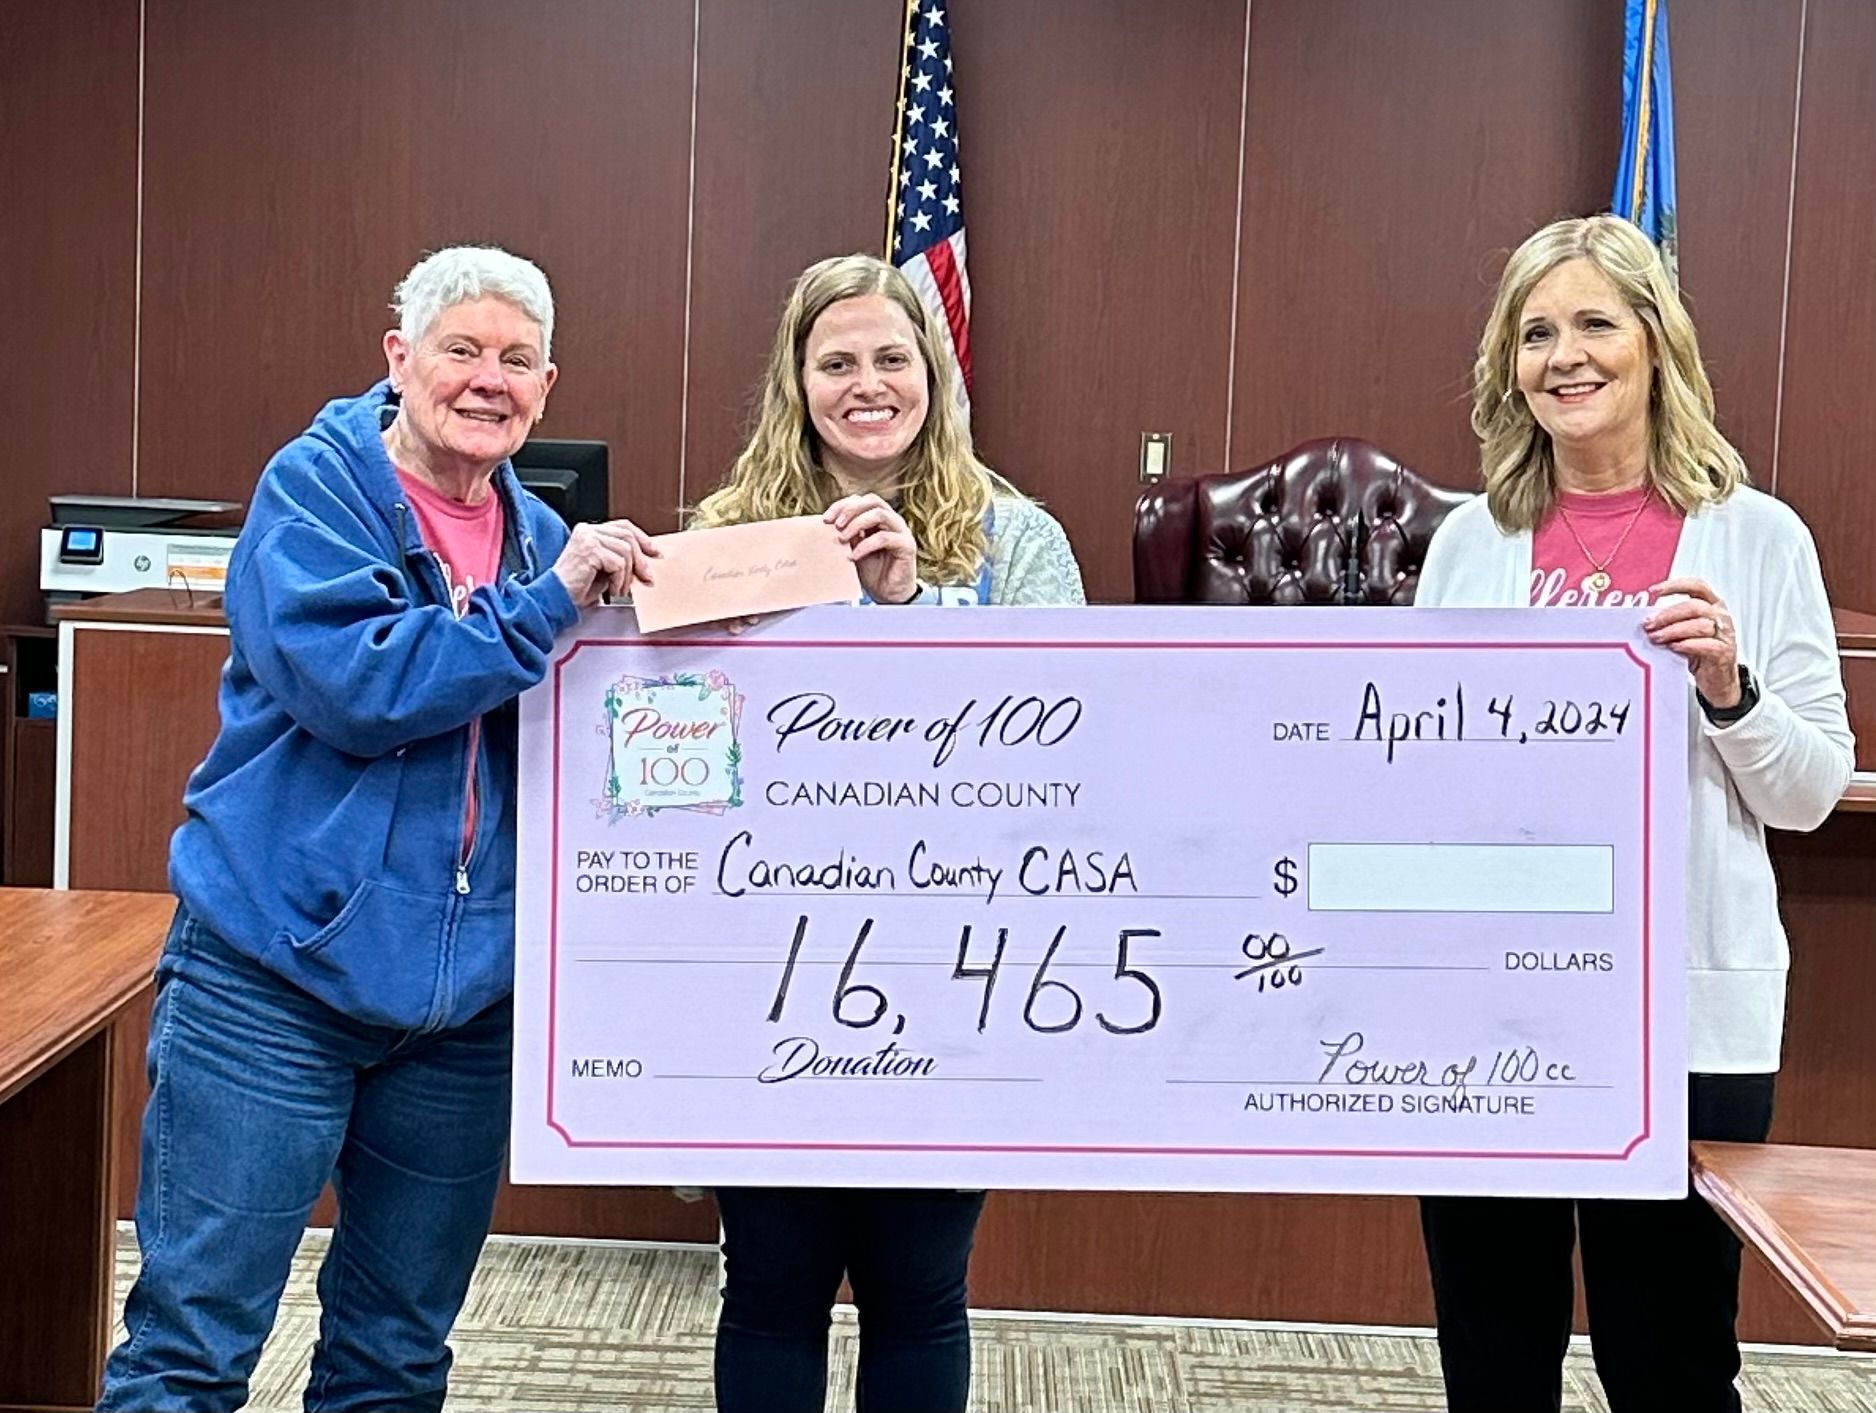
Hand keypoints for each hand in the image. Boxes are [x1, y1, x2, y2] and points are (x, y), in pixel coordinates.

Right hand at [552, 519, 659, 607]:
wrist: (556, 599)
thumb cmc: (576, 589)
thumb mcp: (604, 570)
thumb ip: (620, 559)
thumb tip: (646, 560)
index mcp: (589, 531)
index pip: (623, 526)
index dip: (642, 538)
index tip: (655, 553)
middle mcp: (587, 530)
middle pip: (627, 536)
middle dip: (641, 559)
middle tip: (647, 577)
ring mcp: (587, 538)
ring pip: (626, 550)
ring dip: (627, 575)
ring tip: (620, 589)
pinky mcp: (589, 550)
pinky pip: (618, 563)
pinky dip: (619, 580)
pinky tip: (612, 590)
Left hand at [825, 494, 918, 604]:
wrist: (889, 595)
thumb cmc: (872, 572)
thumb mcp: (854, 549)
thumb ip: (847, 534)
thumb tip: (828, 523)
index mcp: (879, 518)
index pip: (861, 500)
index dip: (842, 505)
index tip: (825, 520)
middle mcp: (892, 520)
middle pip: (872, 501)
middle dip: (850, 510)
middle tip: (835, 525)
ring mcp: (901, 531)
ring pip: (880, 514)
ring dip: (857, 524)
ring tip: (843, 538)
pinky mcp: (907, 546)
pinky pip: (885, 538)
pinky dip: (866, 545)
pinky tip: (854, 556)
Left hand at [1645, 576, 1739, 706]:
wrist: (1717, 679)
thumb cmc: (1700, 653)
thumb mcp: (1685, 632)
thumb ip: (1672, 622)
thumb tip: (1646, 619)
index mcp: (1712, 605)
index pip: (1697, 586)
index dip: (1675, 585)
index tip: (1654, 590)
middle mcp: (1721, 616)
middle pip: (1694, 606)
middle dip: (1667, 615)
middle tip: (1648, 624)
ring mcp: (1725, 634)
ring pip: (1699, 625)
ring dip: (1673, 631)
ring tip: (1655, 638)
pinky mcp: (1724, 652)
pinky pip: (1706, 645)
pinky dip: (1687, 645)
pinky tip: (1673, 647)